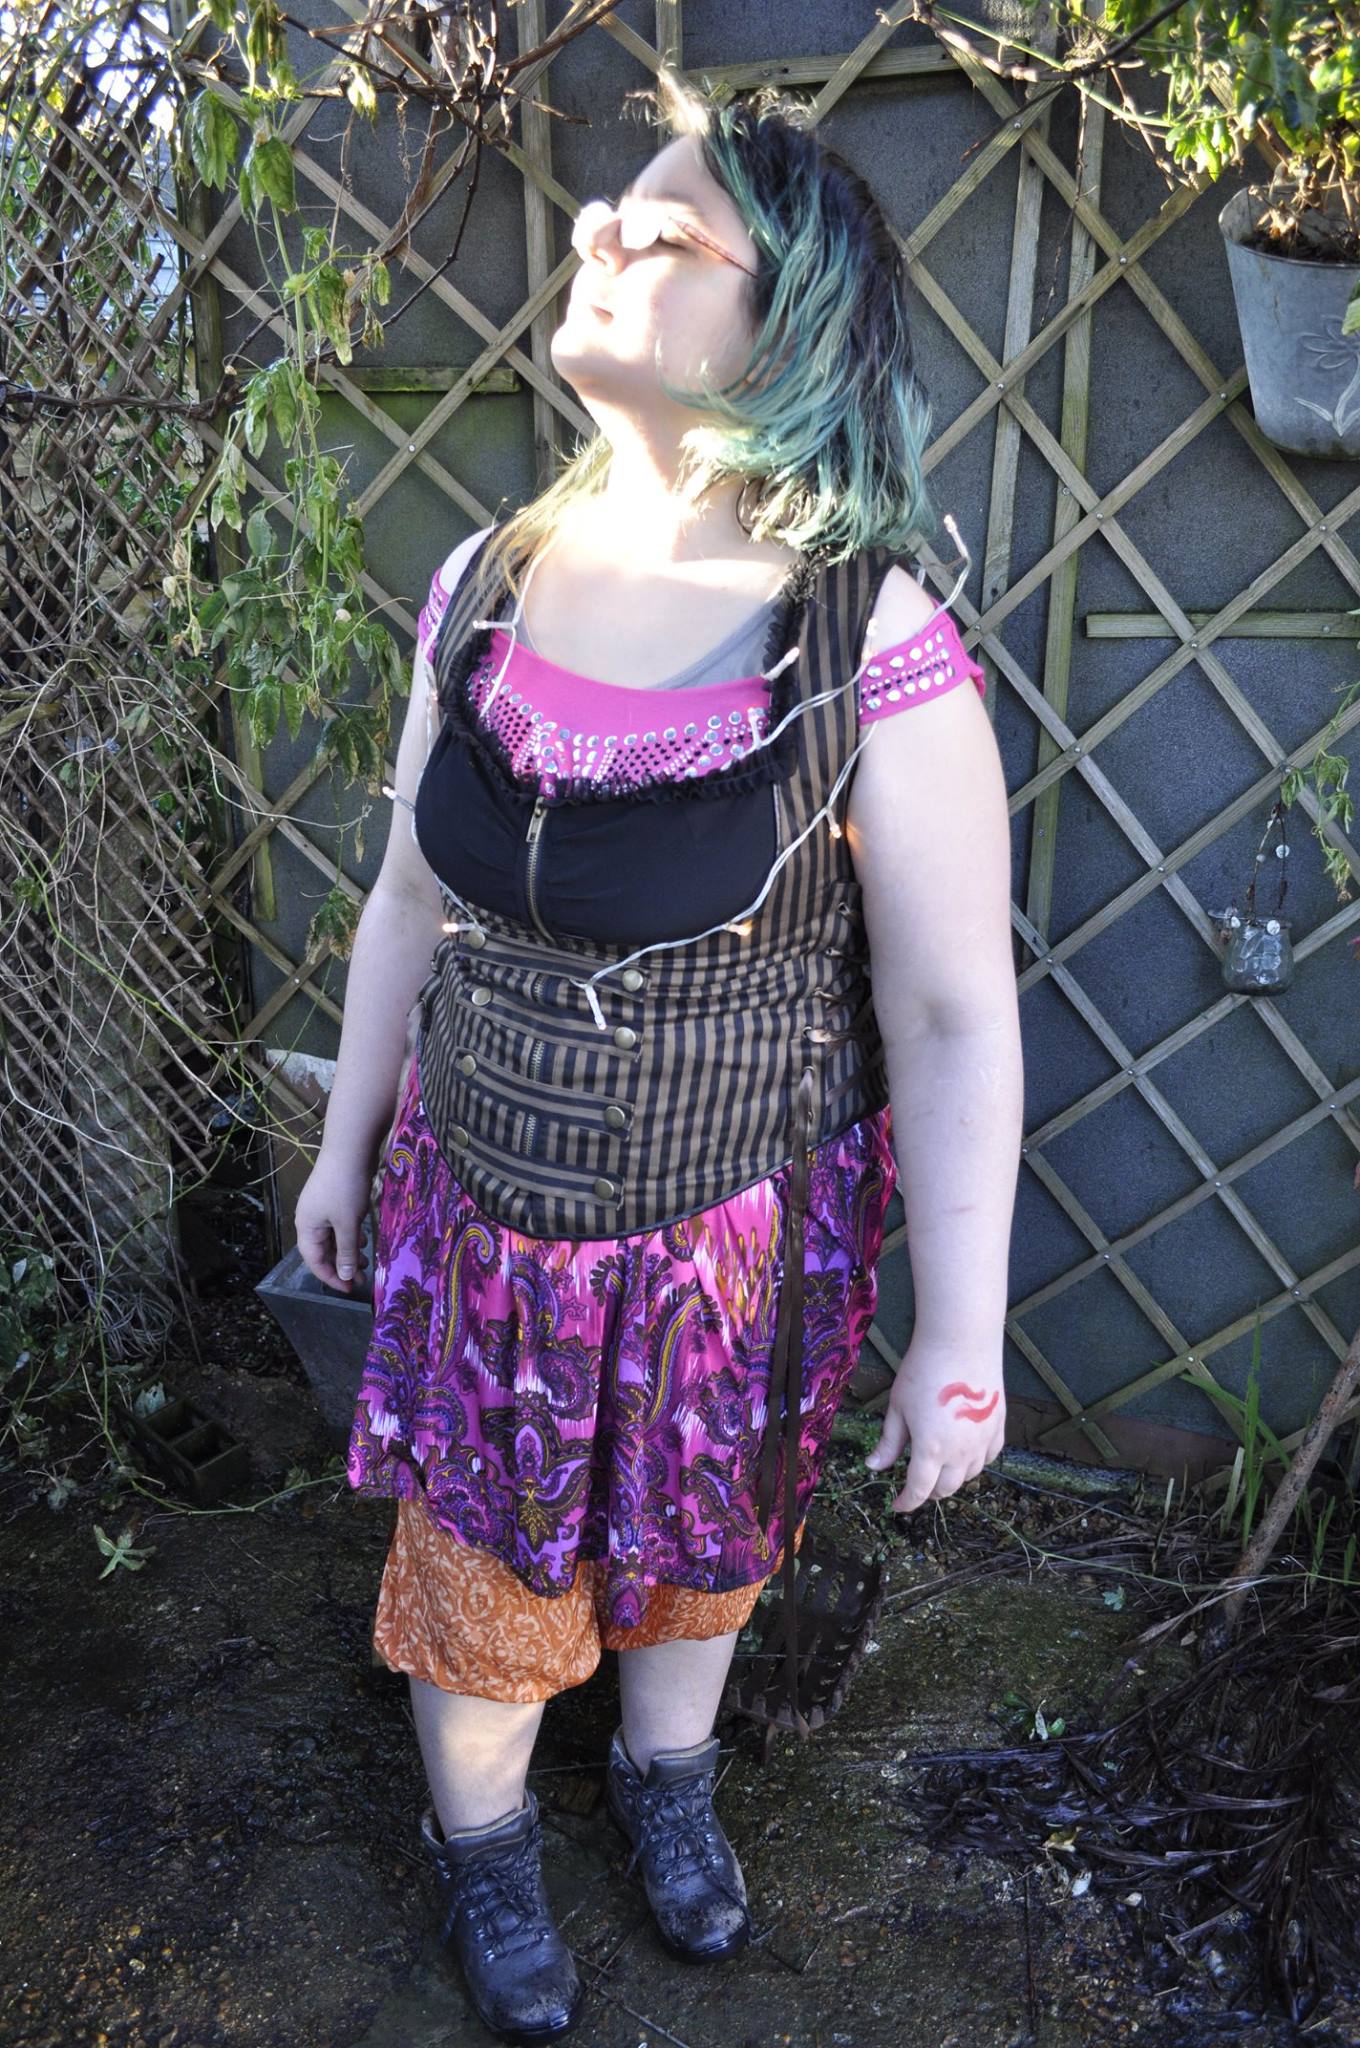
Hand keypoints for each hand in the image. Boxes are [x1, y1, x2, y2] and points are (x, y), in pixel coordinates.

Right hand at [295, 1150, 373, 1293]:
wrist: (350, 1148)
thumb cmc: (346, 1188)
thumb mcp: (348, 1224)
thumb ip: (346, 1251)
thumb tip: (344, 1275)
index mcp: (307, 1227)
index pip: (315, 1261)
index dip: (331, 1277)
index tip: (349, 1289)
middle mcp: (310, 1219)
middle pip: (322, 1250)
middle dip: (341, 1266)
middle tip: (361, 1278)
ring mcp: (322, 1207)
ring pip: (332, 1237)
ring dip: (347, 1251)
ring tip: (365, 1261)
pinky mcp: (334, 1198)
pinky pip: (339, 1224)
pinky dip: (350, 1235)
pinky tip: (363, 1238)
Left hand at [864, 1335, 1005, 1511]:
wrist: (961, 1342)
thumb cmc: (923, 1371)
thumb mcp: (898, 1407)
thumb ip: (889, 1442)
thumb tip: (873, 1466)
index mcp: (931, 1450)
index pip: (919, 1490)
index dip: (906, 1502)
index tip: (897, 1504)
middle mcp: (960, 1452)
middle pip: (946, 1488)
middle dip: (929, 1491)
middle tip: (916, 1482)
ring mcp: (983, 1440)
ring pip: (969, 1475)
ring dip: (952, 1478)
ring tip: (939, 1466)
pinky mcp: (999, 1426)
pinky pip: (989, 1457)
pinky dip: (975, 1462)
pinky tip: (965, 1453)